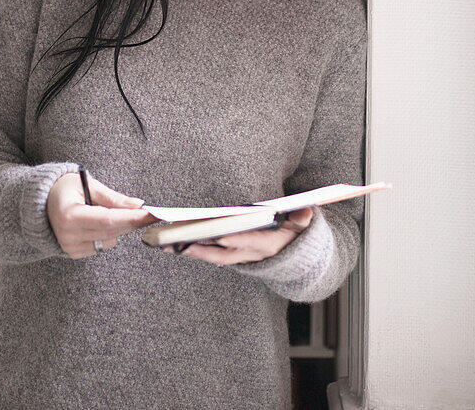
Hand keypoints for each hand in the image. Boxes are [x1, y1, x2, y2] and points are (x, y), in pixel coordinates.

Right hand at [47, 171, 158, 258]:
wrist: (40, 202)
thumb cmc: (64, 188)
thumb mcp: (88, 185)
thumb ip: (113, 198)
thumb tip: (137, 205)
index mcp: (69, 215)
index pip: (108, 220)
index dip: (132, 218)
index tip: (151, 214)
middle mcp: (68, 234)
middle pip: (112, 232)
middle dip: (132, 222)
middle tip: (150, 213)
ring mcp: (69, 246)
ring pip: (109, 241)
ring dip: (116, 227)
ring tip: (104, 210)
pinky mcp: (73, 253)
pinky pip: (101, 246)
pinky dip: (105, 235)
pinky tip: (95, 222)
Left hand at [167, 207, 313, 265]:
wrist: (296, 263)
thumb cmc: (295, 236)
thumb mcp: (303, 228)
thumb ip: (302, 220)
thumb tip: (307, 211)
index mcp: (268, 245)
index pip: (248, 241)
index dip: (234, 238)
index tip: (218, 233)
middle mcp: (250, 254)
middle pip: (222, 251)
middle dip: (201, 245)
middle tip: (179, 238)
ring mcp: (239, 258)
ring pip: (211, 256)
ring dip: (190, 250)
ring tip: (167, 243)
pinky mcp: (231, 258)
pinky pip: (209, 256)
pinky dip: (193, 251)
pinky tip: (174, 245)